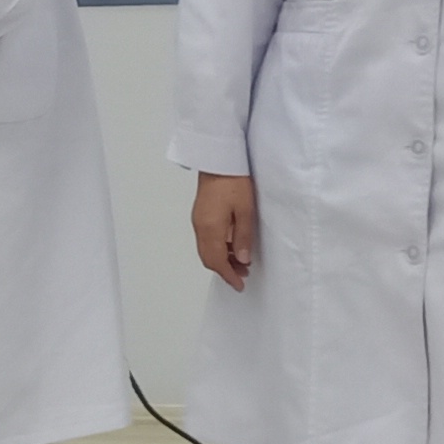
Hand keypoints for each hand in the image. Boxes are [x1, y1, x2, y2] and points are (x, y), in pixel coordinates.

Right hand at [191, 172, 259, 291]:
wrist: (218, 158)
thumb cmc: (234, 182)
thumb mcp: (245, 211)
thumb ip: (243, 237)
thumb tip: (242, 260)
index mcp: (210, 229)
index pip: (217, 261)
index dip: (228, 276)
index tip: (239, 285)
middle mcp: (200, 227)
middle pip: (209, 258)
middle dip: (224, 270)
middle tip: (243, 275)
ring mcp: (198, 220)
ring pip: (207, 249)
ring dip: (222, 259)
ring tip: (241, 261)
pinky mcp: (200, 214)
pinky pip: (206, 239)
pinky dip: (218, 248)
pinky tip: (232, 245)